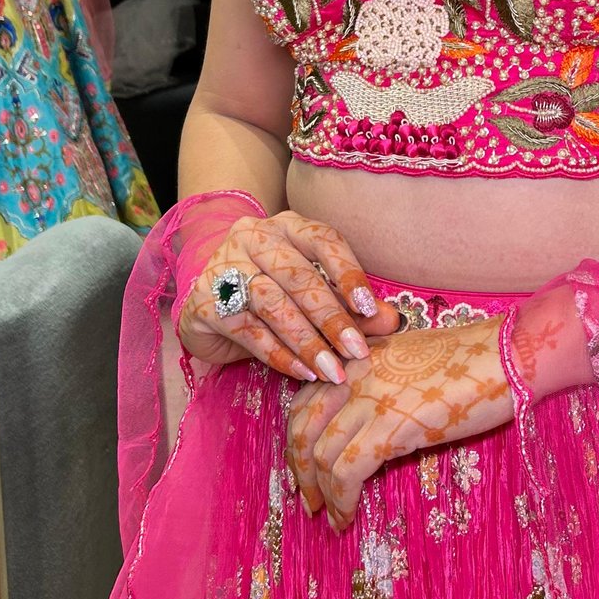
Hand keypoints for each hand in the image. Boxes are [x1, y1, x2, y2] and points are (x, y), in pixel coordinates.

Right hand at [177, 210, 404, 381]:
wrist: (207, 303)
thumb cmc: (272, 294)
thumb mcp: (313, 294)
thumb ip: (352, 305)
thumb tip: (392, 320)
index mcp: (288, 226)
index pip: (323, 240)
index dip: (348, 272)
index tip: (369, 308)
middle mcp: (254, 237)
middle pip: (299, 276)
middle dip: (331, 317)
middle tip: (356, 351)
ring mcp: (226, 266)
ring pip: (273, 304)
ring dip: (307, 341)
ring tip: (332, 369)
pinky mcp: (206, 302)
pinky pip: (249, 330)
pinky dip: (279, 354)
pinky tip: (302, 371)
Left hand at [286, 316, 512, 532]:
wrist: (505, 355)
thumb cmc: (468, 360)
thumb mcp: (406, 361)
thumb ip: (375, 384)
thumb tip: (361, 429)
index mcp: (354, 357)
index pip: (304, 402)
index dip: (298, 441)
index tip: (306, 469)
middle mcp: (352, 373)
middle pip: (302, 429)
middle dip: (300, 472)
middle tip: (310, 501)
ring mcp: (369, 399)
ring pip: (320, 455)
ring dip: (321, 494)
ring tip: (330, 516)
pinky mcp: (390, 426)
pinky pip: (347, 472)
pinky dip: (342, 501)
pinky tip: (348, 517)